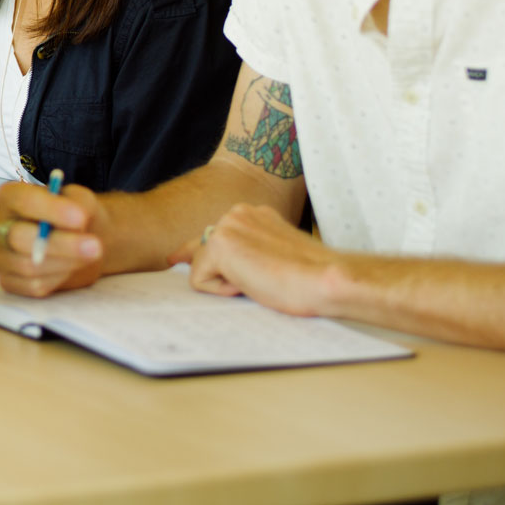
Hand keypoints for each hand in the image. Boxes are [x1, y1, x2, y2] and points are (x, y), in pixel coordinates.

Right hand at [0, 180, 106, 296]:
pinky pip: (31, 285)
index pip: (21, 201)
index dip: (50, 209)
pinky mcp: (8, 281)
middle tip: (93, 245)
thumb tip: (76, 217)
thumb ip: (77, 204)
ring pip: (26, 265)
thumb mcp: (80, 201)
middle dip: (59, 243)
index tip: (80, 217)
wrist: (80, 242)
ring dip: (64, 262)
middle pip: (17, 237)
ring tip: (87, 255)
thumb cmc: (74, 217)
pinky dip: (57, 279)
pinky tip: (69, 268)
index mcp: (9, 197)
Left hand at [177, 203, 342, 316]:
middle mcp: (236, 213)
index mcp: (252, 214)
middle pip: (202, 250)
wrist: (327, 278)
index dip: (196, 252)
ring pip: (201, 266)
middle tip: (246, 281)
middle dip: (213, 271)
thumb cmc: (309, 277)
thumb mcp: (271, 256)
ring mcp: (226, 226)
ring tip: (261, 281)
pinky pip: (200, 280)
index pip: (214, 233)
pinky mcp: (220, 246)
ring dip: (225, 282)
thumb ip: (245, 252)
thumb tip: (210, 262)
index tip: (177, 258)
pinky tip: (251, 285)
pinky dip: (222, 291)